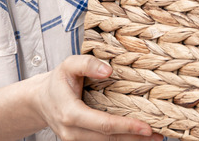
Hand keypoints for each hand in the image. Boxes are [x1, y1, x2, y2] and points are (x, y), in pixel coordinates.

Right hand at [33, 55, 161, 140]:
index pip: (103, 124)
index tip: (147, 127)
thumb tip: (108, 70)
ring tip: (155, 138)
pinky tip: (137, 137)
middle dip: (135, 139)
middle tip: (159, 136)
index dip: (126, 126)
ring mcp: (75, 140)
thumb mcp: (68, 64)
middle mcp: (72, 132)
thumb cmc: (57, 81)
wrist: (39, 100)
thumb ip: (87, 64)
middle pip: (108, 139)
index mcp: (70, 114)